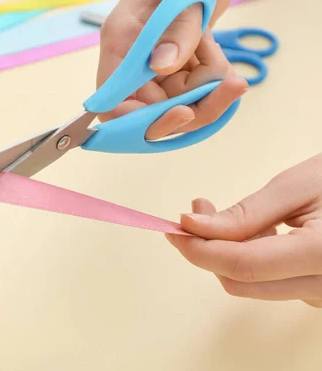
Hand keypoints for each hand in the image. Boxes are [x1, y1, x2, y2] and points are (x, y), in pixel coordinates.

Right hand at [97, 0, 247, 139]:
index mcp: (122, 38)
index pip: (111, 100)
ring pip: (173, 105)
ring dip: (208, 94)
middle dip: (190, 107)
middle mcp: (132, 56)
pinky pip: (188, 92)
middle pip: (147, 111)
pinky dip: (211, 85)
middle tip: (229, 85)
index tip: (181, 112)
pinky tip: (222, 62)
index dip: (138, 119)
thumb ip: (180, 25)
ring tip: (229, 68)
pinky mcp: (173, 64)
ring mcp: (151, 63)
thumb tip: (162, 65)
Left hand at [166, 154, 321, 307]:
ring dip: (229, 252)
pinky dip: (251, 258)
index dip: (198, 249)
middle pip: (240, 282)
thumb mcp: (296, 186)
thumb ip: (244, 213)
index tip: (173, 228)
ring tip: (232, 214)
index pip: (241, 265)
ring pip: (252, 284)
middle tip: (198, 208)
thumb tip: (192, 225)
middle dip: (208, 249)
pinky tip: (261, 231)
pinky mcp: (318, 293)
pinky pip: (270, 282)